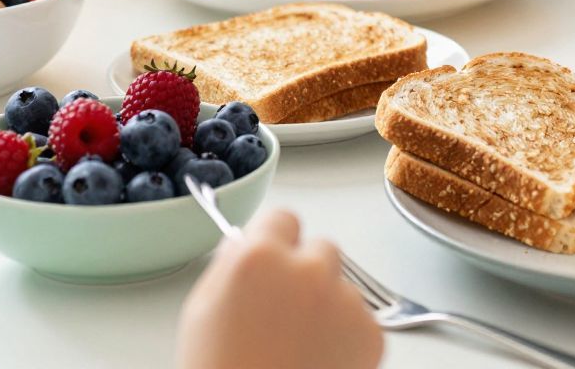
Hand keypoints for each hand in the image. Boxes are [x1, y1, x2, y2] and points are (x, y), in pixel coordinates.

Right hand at [176, 209, 382, 368]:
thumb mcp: (202, 310)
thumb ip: (232, 265)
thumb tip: (249, 245)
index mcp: (259, 258)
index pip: (283, 219)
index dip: (275, 242)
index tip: (272, 261)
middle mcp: (309, 270)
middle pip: (321, 249)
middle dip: (306, 272)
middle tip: (284, 312)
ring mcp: (345, 301)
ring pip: (342, 287)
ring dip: (327, 305)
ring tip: (298, 347)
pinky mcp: (372, 333)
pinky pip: (361, 320)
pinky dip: (345, 336)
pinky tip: (317, 361)